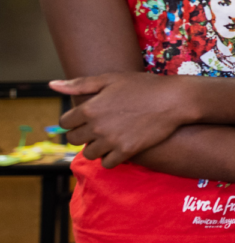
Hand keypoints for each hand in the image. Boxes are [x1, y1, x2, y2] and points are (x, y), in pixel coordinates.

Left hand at [52, 73, 190, 167]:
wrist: (174, 100)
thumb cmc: (143, 85)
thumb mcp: (111, 79)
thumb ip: (80, 84)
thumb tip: (52, 85)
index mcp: (90, 107)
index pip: (66, 122)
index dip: (74, 120)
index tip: (85, 118)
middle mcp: (97, 126)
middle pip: (74, 139)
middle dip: (83, 134)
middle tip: (98, 128)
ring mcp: (111, 140)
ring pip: (90, 153)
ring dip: (96, 147)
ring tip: (109, 138)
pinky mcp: (126, 151)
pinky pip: (107, 164)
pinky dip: (110, 158)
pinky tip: (118, 148)